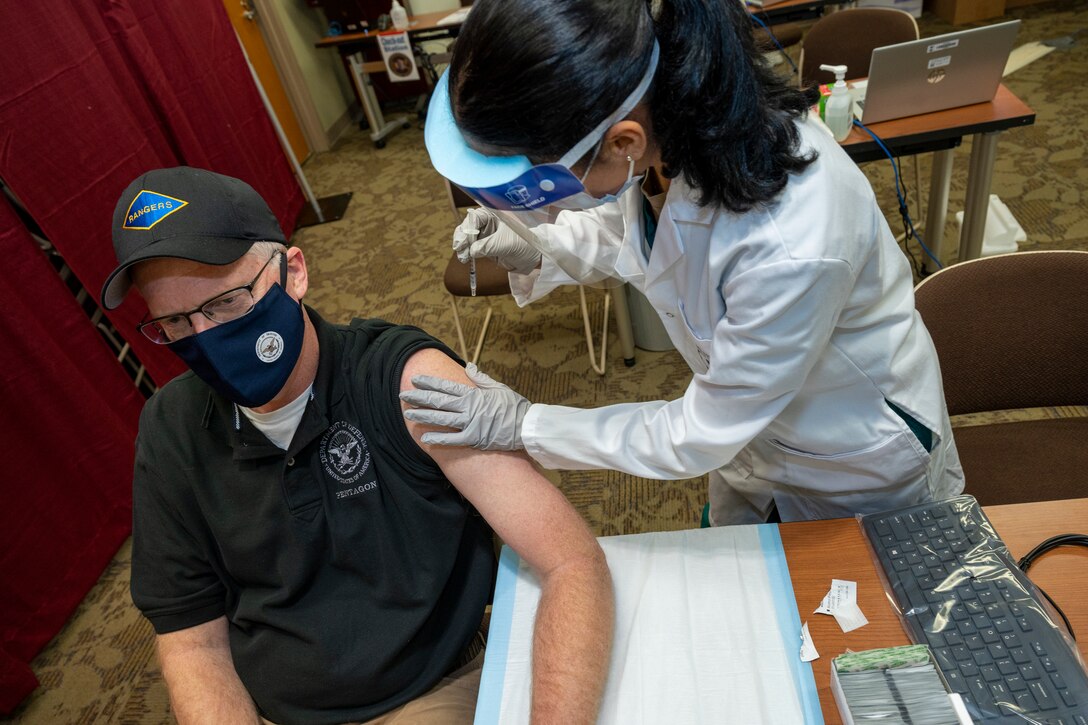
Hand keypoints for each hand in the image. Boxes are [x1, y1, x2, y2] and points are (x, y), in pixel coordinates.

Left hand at [400, 363, 530, 449]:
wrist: (526, 426)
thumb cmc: (514, 407)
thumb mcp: (498, 387)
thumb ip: (480, 378)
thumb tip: (468, 366)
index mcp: (473, 394)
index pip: (446, 387)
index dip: (429, 383)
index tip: (415, 380)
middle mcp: (468, 408)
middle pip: (438, 401)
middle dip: (419, 397)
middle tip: (403, 395)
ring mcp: (470, 424)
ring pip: (441, 419)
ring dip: (423, 416)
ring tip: (408, 414)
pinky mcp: (474, 439)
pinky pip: (452, 439)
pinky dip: (438, 438)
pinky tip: (424, 437)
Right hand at [453, 208, 541, 274]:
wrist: (536, 256)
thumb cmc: (525, 243)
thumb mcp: (505, 243)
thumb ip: (487, 246)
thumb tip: (471, 250)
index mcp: (495, 214)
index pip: (475, 217)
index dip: (467, 228)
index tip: (463, 241)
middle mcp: (489, 222)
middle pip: (469, 227)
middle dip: (462, 237)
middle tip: (459, 249)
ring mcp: (487, 234)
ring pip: (468, 238)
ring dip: (463, 247)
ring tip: (463, 257)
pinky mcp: (487, 246)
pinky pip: (473, 248)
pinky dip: (467, 253)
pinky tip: (466, 258)